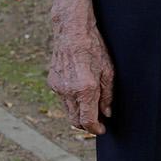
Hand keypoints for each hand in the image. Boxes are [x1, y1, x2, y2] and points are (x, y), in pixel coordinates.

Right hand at [47, 10, 113, 134]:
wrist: (72, 30)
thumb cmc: (93, 47)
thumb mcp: (108, 71)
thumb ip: (108, 95)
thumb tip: (106, 112)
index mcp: (85, 90)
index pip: (88, 121)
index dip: (96, 129)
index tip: (102, 129)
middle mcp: (69, 91)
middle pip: (75, 120)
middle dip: (86, 124)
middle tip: (97, 120)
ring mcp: (58, 87)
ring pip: (68, 110)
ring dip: (78, 112)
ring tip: (90, 103)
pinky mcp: (52, 81)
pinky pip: (62, 98)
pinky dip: (71, 99)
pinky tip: (79, 88)